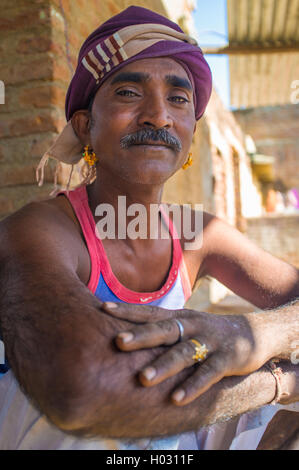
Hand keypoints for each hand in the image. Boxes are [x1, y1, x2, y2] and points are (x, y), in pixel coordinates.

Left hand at [102, 302, 272, 405]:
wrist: (254, 332)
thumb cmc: (208, 332)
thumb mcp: (186, 325)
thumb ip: (162, 328)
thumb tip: (126, 333)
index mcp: (179, 317)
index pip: (150, 312)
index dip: (127, 310)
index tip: (102, 307)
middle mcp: (192, 325)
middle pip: (164, 329)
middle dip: (141, 336)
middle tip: (118, 342)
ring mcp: (210, 341)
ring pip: (184, 353)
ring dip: (164, 366)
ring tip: (143, 379)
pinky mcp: (227, 359)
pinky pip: (208, 373)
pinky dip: (193, 386)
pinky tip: (178, 399)